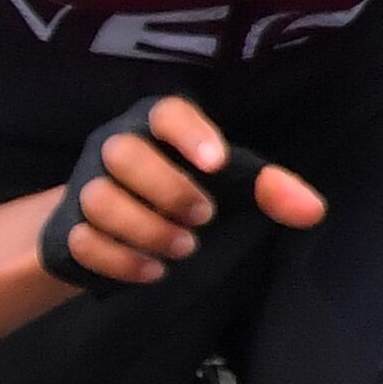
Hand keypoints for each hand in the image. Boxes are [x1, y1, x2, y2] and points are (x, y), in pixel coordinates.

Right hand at [37, 96, 327, 288]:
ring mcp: (84, 186)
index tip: (218, 164)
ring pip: (99, 198)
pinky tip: (154, 270)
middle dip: (166, 189)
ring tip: (183, 249)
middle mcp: (113, 147)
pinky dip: (120, 260)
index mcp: (154, 126)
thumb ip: (268, 191)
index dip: (189, 134)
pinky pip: (82, 240)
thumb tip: (314, 211)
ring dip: (145, 228)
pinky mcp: (68, 226)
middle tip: (204, 219)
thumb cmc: (182, 191)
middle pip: (122, 153)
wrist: (112, 225)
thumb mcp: (227, 185)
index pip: (165, 113)